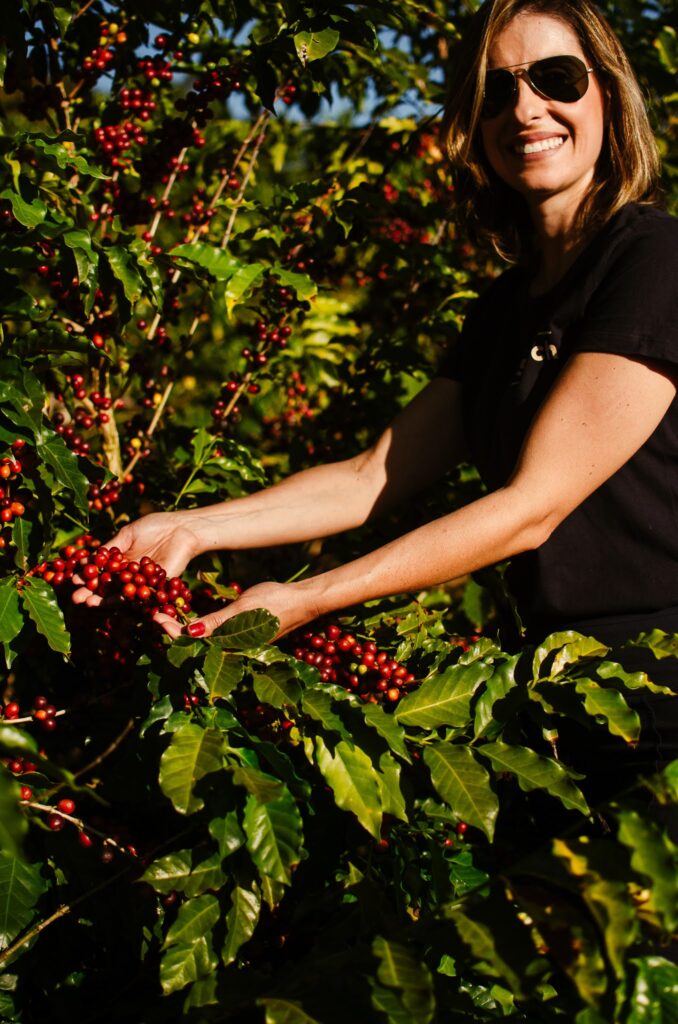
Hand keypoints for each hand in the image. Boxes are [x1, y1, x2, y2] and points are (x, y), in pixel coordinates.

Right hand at [71, 511, 201, 608]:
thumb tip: (90, 559)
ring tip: (87, 602)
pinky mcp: (157, 587)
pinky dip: (124, 598)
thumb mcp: (128, 534)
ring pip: (121, 594)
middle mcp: (131, 575)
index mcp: (123, 562)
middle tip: (75, 598)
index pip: (102, 573)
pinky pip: (139, 595)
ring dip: (103, 600)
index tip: (72, 580)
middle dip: (91, 593)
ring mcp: (143, 583)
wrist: (182, 528)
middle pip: (108, 588)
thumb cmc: (156, 527)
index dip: (87, 577)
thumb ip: (111, 547)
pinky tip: (110, 600)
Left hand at [156, 580, 320, 641]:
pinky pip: (214, 634)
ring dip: (184, 629)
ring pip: (203, 640)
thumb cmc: (276, 602)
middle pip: (195, 645)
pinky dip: (199, 626)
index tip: (155, 616)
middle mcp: (232, 650)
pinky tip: (190, 616)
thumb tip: (188, 633)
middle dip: (173, 631)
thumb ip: (217, 622)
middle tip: (154, 613)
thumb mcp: (244, 608)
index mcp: (232, 646)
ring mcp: (237, 644)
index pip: (194, 642)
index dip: (172, 631)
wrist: (304, 601)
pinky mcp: (242, 638)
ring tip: (166, 614)